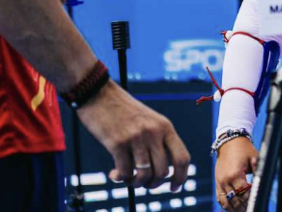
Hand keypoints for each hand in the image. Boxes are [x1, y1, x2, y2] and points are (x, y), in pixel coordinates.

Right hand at [76, 80, 190, 189]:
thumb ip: (157, 141)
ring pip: (145, 175)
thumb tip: (161, 172)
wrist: (99, 94)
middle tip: (142, 183)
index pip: (183, 158)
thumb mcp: (148, 121)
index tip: (174, 188)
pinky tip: (113, 174)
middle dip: (153, 184)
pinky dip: (120, 179)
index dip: (181, 178)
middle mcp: (154, 132)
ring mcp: (136, 137)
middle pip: (163, 172)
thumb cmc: (122, 111)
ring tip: (127, 178)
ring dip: (136, 184)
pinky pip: (124, 173)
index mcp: (165, 127)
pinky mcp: (117, 143)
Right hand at [216, 137, 258, 210]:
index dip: (250, 198)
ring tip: (243, 211)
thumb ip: (258, 170)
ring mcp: (220, 182)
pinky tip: (232, 209)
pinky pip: (219, 198)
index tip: (256, 199)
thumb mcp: (254, 157)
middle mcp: (226, 180)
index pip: (243, 193)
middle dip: (243, 207)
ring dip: (234, 209)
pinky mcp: (217, 182)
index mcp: (236, 174)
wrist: (229, 141)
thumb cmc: (244, 149)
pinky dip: (225, 205)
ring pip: (226, 202)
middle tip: (250, 209)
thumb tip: (262, 182)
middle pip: (235, 200)